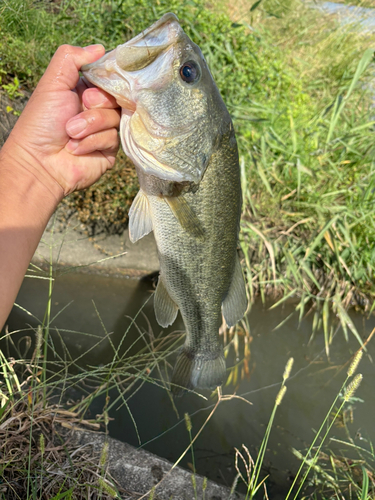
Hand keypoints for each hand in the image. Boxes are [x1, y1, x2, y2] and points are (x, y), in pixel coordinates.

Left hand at [1, 44, 120, 199]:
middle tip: (80, 109)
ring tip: (71, 134)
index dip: (106, 82)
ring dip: (91, 125)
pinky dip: (93, 142)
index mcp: (84, 91)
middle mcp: (96, 110)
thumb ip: (72, 58)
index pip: (109, 78)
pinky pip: (113, 139)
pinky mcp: (109, 150)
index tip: (92, 89)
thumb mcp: (53, 82)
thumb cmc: (42, 122)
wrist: (40, 162)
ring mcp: (104, 131)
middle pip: (116, 98)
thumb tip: (100, 48)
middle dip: (96, 105)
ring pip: (116, 119)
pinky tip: (76, 148)